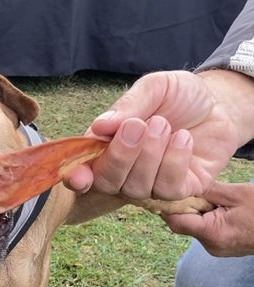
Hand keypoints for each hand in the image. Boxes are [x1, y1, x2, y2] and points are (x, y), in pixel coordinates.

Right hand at [65, 70, 240, 199]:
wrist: (219, 104)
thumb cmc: (179, 96)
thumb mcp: (155, 88)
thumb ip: (130, 106)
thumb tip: (100, 126)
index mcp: (106, 148)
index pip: (84, 171)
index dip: (77, 178)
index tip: (78, 177)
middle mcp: (124, 172)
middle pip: (107, 182)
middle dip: (120, 157)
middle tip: (138, 127)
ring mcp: (150, 185)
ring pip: (137, 187)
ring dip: (150, 155)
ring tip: (164, 125)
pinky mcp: (178, 191)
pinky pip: (168, 188)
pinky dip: (174, 162)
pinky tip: (183, 139)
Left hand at [163, 181, 253, 256]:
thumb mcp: (238, 194)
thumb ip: (209, 190)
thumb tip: (185, 183)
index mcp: (213, 233)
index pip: (175, 221)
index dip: (168, 205)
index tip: (167, 189)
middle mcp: (211, 246)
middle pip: (183, 224)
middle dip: (185, 205)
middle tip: (194, 188)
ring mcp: (216, 249)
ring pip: (194, 227)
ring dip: (197, 211)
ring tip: (213, 197)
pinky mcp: (222, 247)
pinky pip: (206, 231)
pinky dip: (207, 218)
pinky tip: (219, 207)